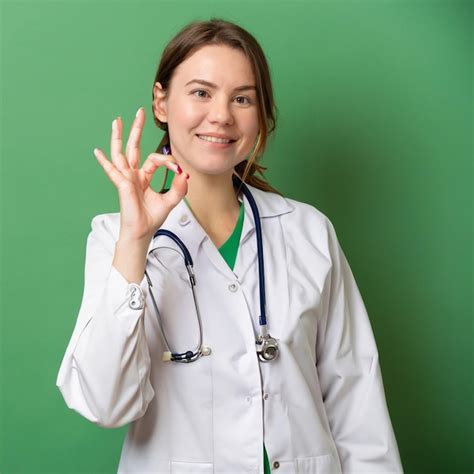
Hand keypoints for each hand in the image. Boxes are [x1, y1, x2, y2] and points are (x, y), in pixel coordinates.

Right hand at [93, 107, 188, 241]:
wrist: (142, 232)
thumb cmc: (151, 218)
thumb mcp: (170, 201)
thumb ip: (179, 188)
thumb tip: (185, 174)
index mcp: (144, 177)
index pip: (155, 159)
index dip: (168, 162)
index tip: (179, 170)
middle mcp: (133, 175)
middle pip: (134, 147)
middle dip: (137, 129)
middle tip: (139, 112)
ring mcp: (126, 179)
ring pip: (121, 153)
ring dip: (118, 136)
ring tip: (117, 121)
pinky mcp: (123, 185)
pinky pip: (113, 171)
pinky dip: (104, 162)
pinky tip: (97, 151)